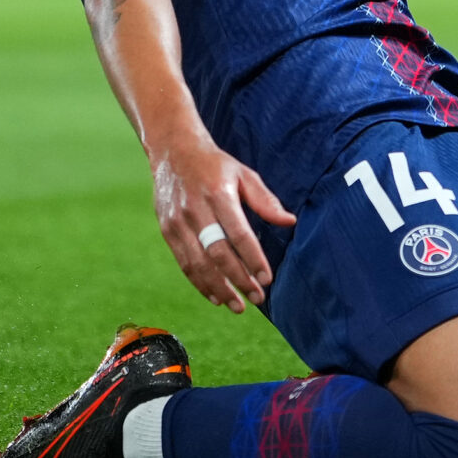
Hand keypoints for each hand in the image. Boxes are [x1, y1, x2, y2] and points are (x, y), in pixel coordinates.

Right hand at [148, 135, 295, 313]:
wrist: (173, 151)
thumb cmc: (215, 165)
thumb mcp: (244, 174)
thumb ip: (265, 200)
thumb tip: (289, 222)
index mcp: (218, 193)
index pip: (238, 234)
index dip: (253, 259)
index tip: (266, 278)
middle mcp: (196, 209)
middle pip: (218, 253)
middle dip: (239, 280)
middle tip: (257, 297)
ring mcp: (178, 221)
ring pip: (198, 264)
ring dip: (219, 289)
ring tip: (237, 306)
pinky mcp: (167, 230)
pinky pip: (184, 263)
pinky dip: (199, 283)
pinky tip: (215, 296)